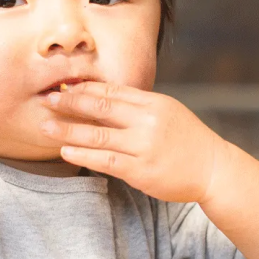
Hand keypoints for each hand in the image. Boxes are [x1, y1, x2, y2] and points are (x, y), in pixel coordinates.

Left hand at [40, 82, 230, 203]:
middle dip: (70, 102)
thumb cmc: (187, 140)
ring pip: (97, 134)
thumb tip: (99, 98)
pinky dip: (82, 154)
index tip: (62, 87)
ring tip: (45, 126)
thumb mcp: (166, 112)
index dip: (83, 88)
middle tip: (46, 100)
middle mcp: (147, 121)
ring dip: (68, 129)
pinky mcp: (140, 170)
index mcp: (152, 102)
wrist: (213, 169)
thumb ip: (136, 106)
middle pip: (100, 106)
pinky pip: (105, 160)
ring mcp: (143, 146)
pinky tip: (65, 150)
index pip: (111, 90)